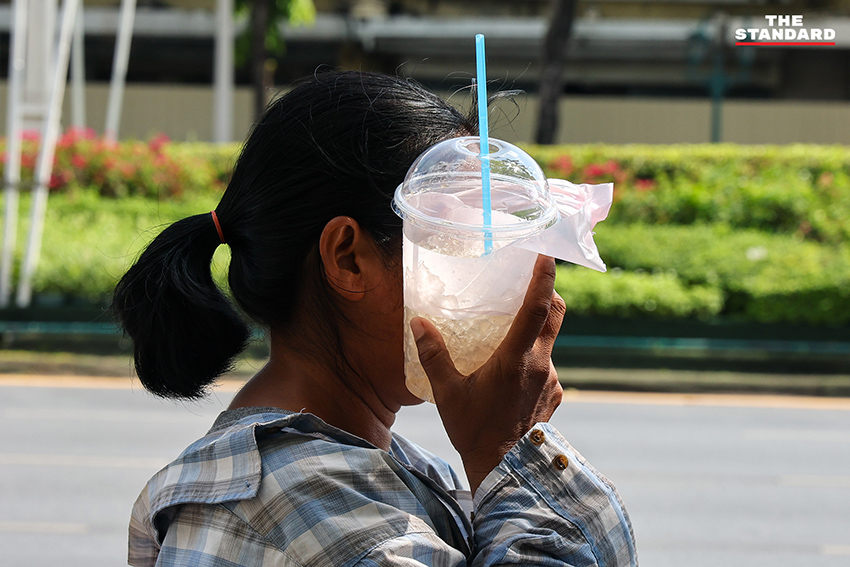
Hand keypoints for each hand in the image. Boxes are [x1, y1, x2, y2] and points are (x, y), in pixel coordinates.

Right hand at [410, 255, 565, 493]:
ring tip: (507, 344)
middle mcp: (541, 365)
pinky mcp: (555, 397)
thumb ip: (434, 355)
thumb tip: (418, 323)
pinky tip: (512, 378)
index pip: (537, 308)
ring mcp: (551, 381)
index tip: (545, 254)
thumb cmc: (474, 430)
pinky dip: (533, 363)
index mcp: (516, 358)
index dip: (544, 278)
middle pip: (555, 316)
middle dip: (548, 294)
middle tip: (531, 284)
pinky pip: (547, 369)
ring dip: (534, 336)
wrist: (506, 472)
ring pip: (549, 344)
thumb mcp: (448, 393)